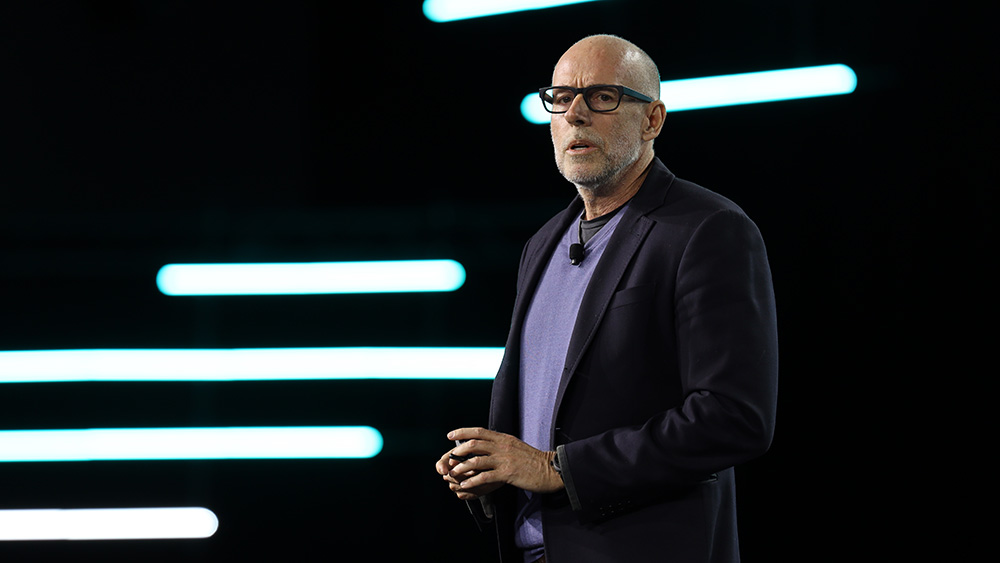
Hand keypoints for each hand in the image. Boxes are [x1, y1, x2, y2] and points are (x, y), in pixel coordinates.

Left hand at [436, 427, 563, 499]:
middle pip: (474, 444)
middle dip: (458, 451)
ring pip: (476, 461)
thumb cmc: (534, 460)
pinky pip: (485, 477)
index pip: (479, 431)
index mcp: (504, 438)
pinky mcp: (507, 473)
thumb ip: (502, 444)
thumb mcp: (516, 446)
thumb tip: (488, 445)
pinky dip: (472, 482)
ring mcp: (504, 460)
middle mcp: (502, 446)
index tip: (450, 435)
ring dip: (461, 468)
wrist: (550, 469)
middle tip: (449, 458)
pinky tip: (465, 486)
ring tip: (453, 474)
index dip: (462, 432)